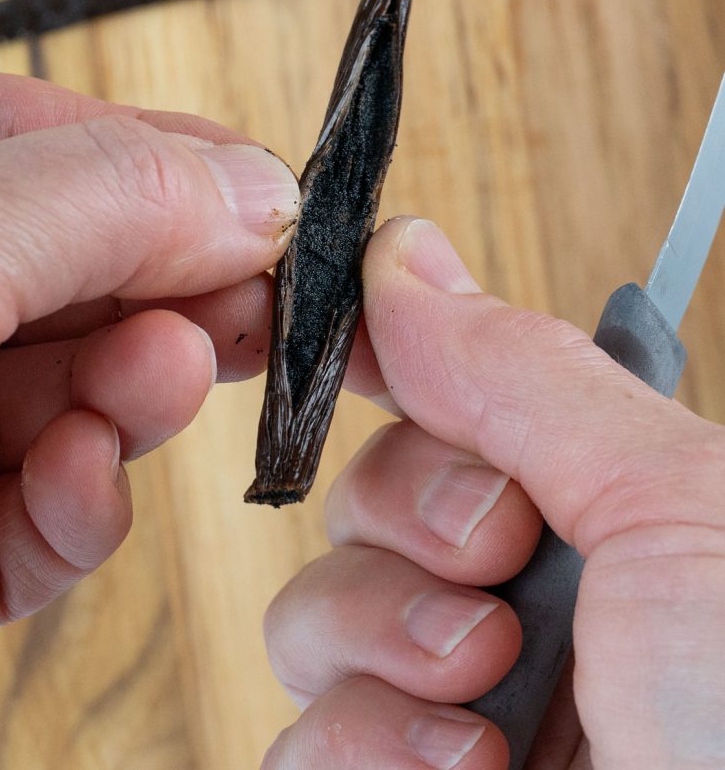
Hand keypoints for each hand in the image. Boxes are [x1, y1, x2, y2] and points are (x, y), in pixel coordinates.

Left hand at [0, 66, 299, 633]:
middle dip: (171, 293)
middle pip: (79, 275)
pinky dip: (75, 511)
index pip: (44, 135)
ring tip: (159, 381)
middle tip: (250, 305)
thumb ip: (104, 198)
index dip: (164, 157)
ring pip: (70, 400)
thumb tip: (258, 189)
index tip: (268, 197)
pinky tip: (76, 482)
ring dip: (132, 400)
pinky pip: (30, 519)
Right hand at [262, 216, 724, 768]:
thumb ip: (521, 373)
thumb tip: (403, 254)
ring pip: (316, 615)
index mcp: (598, 510)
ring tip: (487, 682)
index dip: (385, 360)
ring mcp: (457, 708)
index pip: (446, 397)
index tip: (352, 341)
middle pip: (367, 500)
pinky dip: (361, 747)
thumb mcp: (675, 505)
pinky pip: (300, 742)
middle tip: (500, 557)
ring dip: (383, 635)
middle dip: (413, 517)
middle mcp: (526, 600)